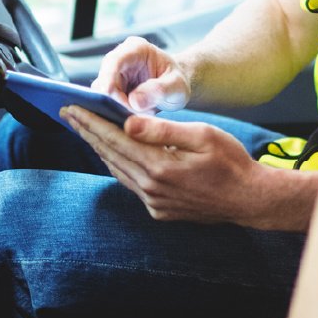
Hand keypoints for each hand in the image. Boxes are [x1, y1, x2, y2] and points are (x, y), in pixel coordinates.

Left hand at [60, 106, 317, 229]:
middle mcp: (151, 187)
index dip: (91, 122)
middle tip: (68, 114)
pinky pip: (131, 184)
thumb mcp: (202, 135)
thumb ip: (162, 129)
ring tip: (85, 130)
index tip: (71, 108)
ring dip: (100, 150)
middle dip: (87, 132)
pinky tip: (113, 155)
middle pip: (110, 155)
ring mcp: (154, 202)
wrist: (249, 199)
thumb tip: (127, 123)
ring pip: (117, 171)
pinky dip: (118, 166)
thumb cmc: (231, 162)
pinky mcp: (160, 210)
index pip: (114, 139)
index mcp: (160, 165)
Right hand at [92, 36, 192, 113]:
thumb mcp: (177, 87)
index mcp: (136, 49)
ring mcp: (112, 74)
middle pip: (104, 80)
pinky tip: (129, 120)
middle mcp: (119, 59)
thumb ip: (159, 91)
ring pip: (100, 94)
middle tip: (133, 117)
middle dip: (114, 102)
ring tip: (137, 118)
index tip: (112, 99)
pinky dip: (114, 113)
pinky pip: (104, 103)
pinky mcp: (110, 90)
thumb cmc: (177, 83)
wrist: (174, 89)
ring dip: (114, 109)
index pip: (114, 61)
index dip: (109, 80)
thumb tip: (134, 101)